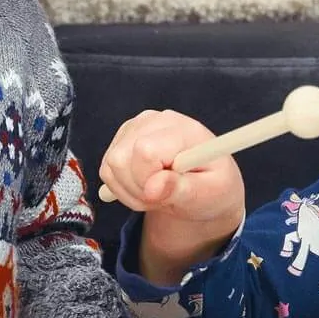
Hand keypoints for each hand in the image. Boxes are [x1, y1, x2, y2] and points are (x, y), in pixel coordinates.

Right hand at [99, 109, 245, 282]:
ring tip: (158, 193)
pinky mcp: (122, 139)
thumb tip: (153, 188)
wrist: (206, 185)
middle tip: (163, 197)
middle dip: (138, 190)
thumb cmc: (213, 188)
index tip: (167, 191)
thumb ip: (184, 190)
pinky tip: (146, 187)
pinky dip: (122, 188)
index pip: (145, 150)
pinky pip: (106, 170)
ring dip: (131, 192)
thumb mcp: (209, 194)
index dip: (149, 180)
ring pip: (110, 167)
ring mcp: (135, 126)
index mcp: (183, 129)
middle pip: (120, 159)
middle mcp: (156, 120)